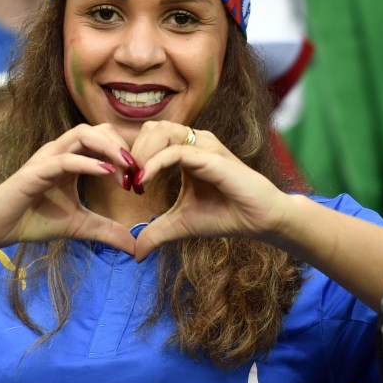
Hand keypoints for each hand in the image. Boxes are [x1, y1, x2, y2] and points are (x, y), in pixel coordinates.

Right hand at [0, 123, 137, 254]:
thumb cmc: (34, 221)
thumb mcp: (80, 226)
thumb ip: (107, 231)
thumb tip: (136, 247)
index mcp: (72, 159)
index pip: (105, 140)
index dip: (126, 153)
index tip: (141, 179)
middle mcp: (60, 152)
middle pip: (98, 129)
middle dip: (122, 145)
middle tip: (138, 171)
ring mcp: (47, 158)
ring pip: (82, 134)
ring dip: (109, 147)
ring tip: (126, 167)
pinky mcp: (34, 172)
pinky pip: (64, 159)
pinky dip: (87, 162)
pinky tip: (106, 172)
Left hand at [129, 121, 287, 260]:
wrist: (258, 221)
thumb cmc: (224, 216)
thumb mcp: (180, 225)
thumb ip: (156, 233)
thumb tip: (134, 254)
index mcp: (186, 151)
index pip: (150, 137)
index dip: (132, 157)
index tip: (124, 185)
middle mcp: (195, 142)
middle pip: (152, 128)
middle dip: (133, 151)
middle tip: (126, 181)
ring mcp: (204, 146)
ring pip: (162, 131)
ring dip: (141, 154)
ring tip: (135, 181)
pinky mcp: (212, 157)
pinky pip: (176, 151)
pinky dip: (155, 164)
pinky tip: (144, 182)